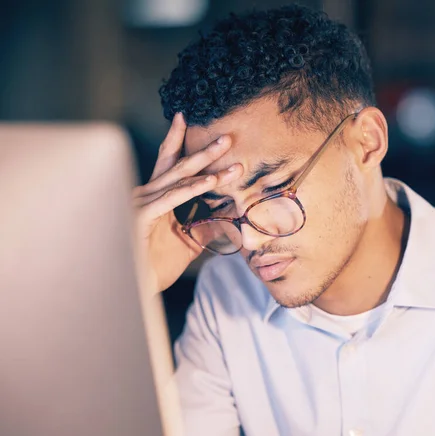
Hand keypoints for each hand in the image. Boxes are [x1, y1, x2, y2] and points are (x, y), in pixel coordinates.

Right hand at [133, 113, 241, 293]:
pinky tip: (210, 181)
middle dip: (205, 150)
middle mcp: (147, 195)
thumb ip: (203, 228)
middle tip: (228, 136)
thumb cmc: (153, 266)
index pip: (171, 164)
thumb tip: (224, 220)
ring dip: (208, 167)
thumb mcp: (187, 244)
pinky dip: (192, 189)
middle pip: (178, 165)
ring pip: (180, 179)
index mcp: (155, 198)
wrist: (131, 289)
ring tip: (232, 158)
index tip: (196, 124)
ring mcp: (143, 203)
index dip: (182, 142)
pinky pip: (172, 199)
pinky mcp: (142, 216)